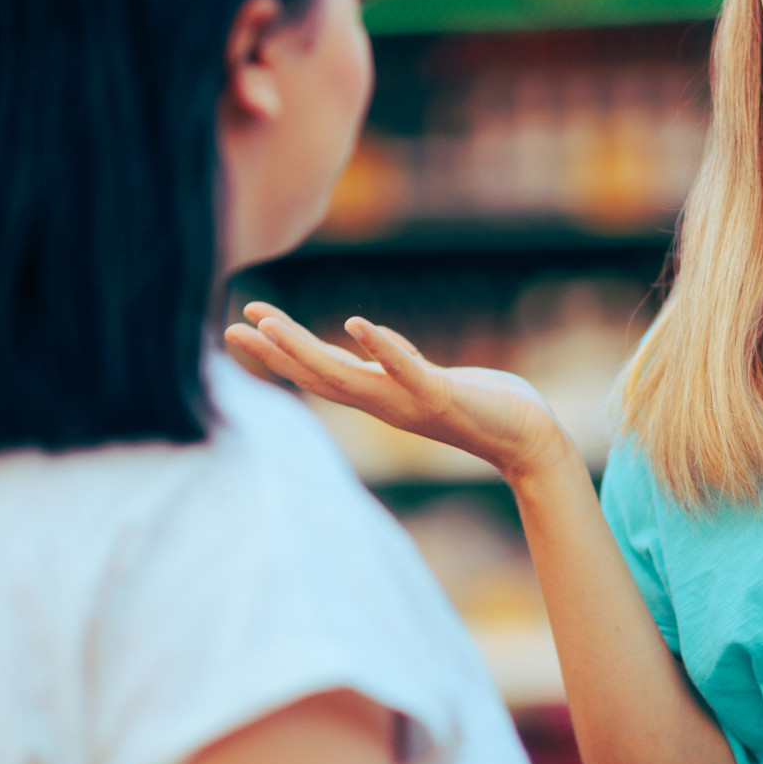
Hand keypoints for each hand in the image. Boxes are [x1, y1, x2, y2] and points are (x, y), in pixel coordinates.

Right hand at [225, 303, 576, 485]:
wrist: (529, 440)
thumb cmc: (483, 407)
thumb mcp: (424, 377)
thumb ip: (393, 360)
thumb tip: (363, 336)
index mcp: (378, 396)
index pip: (317, 371)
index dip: (279, 351)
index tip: (244, 325)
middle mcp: (384, 402)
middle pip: (316, 376)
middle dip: (274, 352)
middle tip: (233, 326)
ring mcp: (409, 400)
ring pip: (346, 376)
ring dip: (306, 351)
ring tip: (272, 325)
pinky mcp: (441, 394)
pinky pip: (405, 369)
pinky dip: (381, 347)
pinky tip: (357, 323)